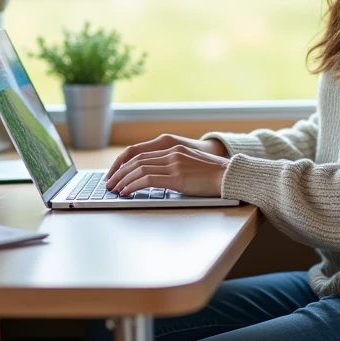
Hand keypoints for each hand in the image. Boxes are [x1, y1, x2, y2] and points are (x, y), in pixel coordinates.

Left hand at [105, 135, 230, 197]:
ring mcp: (173, 164)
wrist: (229, 176)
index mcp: (173, 148)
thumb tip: (156, 177)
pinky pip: (147, 179)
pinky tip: (126, 192)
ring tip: (114, 189)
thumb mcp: (190, 164)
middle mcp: (171, 153)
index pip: (140, 153)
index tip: (115, 173)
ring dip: (123, 180)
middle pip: (136, 160)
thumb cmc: (212, 175)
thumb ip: (173, 165)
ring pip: (139, 169)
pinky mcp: (176, 177)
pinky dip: (133, 185)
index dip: (124, 164)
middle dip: (119, 172)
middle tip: (109, 183)